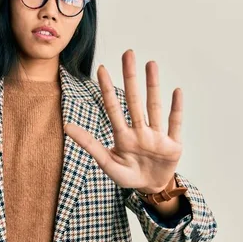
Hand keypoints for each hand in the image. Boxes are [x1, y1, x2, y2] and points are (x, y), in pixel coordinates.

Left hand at [64, 49, 182, 193]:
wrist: (151, 188)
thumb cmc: (128, 175)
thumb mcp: (107, 163)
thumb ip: (90, 145)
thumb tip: (66, 126)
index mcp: (123, 136)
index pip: (113, 108)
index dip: (107, 89)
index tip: (101, 68)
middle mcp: (139, 131)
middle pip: (134, 100)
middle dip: (130, 77)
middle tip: (128, 53)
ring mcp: (157, 136)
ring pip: (154, 106)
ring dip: (153, 86)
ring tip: (150, 64)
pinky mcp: (173, 144)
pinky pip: (174, 124)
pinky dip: (176, 109)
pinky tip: (176, 91)